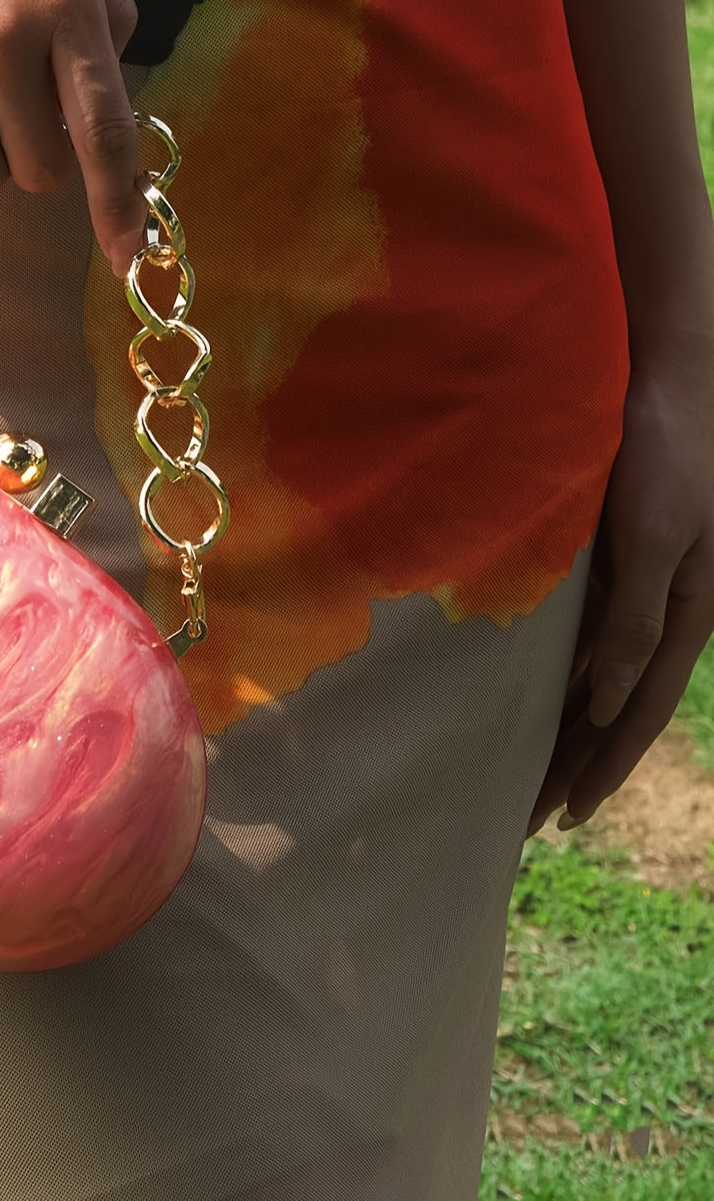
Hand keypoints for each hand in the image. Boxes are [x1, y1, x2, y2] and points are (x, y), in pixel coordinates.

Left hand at [526, 342, 713, 836]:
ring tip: (521, 776)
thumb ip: (636, 620)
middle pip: (610, 709)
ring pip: (592, 681)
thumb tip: (604, 704)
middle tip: (525, 816)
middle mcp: (657, 615)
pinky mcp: (606, 569)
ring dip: (560, 730)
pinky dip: (554, 680)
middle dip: (574, 764)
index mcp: (681, 617)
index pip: (634, 711)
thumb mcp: (655, 539)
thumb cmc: (663, 456)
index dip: (602, 765)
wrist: (656, 385)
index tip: (564, 813)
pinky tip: (525, 700)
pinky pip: (578, 641)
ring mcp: (632, 594)